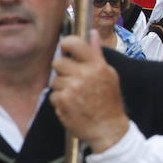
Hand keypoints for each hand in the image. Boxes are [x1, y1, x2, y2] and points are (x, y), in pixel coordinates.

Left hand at [49, 30, 129, 152]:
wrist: (108, 130)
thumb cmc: (108, 102)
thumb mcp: (108, 75)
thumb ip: (96, 54)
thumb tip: (92, 33)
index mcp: (97, 66)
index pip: (74, 43)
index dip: (66, 44)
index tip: (65, 49)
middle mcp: (84, 74)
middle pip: (58, 62)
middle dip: (62, 71)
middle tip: (74, 81)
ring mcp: (72, 87)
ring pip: (55, 80)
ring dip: (62, 88)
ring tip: (76, 96)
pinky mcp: (63, 100)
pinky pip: (53, 94)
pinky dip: (60, 101)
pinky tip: (72, 105)